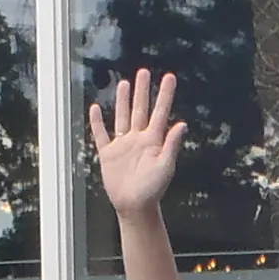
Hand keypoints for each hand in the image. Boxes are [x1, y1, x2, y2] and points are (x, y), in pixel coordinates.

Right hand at [87, 69, 187, 218]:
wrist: (135, 207)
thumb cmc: (152, 190)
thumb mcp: (165, 166)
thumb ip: (172, 145)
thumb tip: (182, 125)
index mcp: (154, 141)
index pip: (160, 112)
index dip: (165, 94)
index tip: (169, 77)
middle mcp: (138, 139)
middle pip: (140, 109)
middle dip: (142, 91)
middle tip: (143, 72)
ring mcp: (123, 145)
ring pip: (122, 117)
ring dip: (122, 101)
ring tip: (124, 84)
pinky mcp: (109, 154)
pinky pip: (101, 134)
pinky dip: (97, 122)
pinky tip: (96, 109)